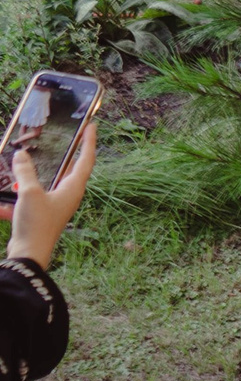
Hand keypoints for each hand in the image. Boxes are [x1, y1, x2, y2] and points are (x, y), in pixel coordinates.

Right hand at [4, 125, 96, 270]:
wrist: (29, 254)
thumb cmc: (36, 224)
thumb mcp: (29, 193)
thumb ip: (25, 172)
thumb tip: (20, 155)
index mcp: (73, 188)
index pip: (85, 159)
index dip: (88, 142)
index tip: (92, 126)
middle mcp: (68, 195)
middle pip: (70, 168)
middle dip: (67, 153)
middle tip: (67, 136)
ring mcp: (56, 204)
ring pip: (49, 181)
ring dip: (39, 170)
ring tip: (29, 157)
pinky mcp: (42, 212)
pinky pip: (33, 195)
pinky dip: (22, 189)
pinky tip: (8, 190)